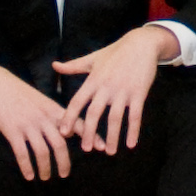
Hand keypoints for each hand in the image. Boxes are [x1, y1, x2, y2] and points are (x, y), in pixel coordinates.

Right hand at [0, 62, 78, 182]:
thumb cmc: (20, 93)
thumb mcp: (42, 101)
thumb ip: (54, 115)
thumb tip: (68, 133)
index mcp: (53, 110)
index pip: (77, 124)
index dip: (90, 136)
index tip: (101, 148)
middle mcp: (44, 118)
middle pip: (60, 144)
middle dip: (64, 162)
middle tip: (64, 175)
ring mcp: (28, 125)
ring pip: (42, 152)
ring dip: (45, 168)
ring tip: (45, 178)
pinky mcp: (12, 130)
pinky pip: (22, 153)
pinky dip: (27, 167)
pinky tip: (29, 176)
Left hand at [60, 28, 168, 154]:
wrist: (141, 44)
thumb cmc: (115, 52)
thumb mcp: (92, 58)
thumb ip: (73, 66)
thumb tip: (54, 65)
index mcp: (93, 80)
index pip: (77, 101)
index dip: (69, 117)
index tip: (64, 132)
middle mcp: (106, 87)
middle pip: (95, 113)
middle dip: (89, 132)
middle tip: (86, 148)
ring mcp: (123, 91)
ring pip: (115, 118)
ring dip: (112, 136)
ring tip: (109, 152)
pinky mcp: (139, 93)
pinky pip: (135, 115)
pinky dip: (133, 131)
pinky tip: (131, 144)